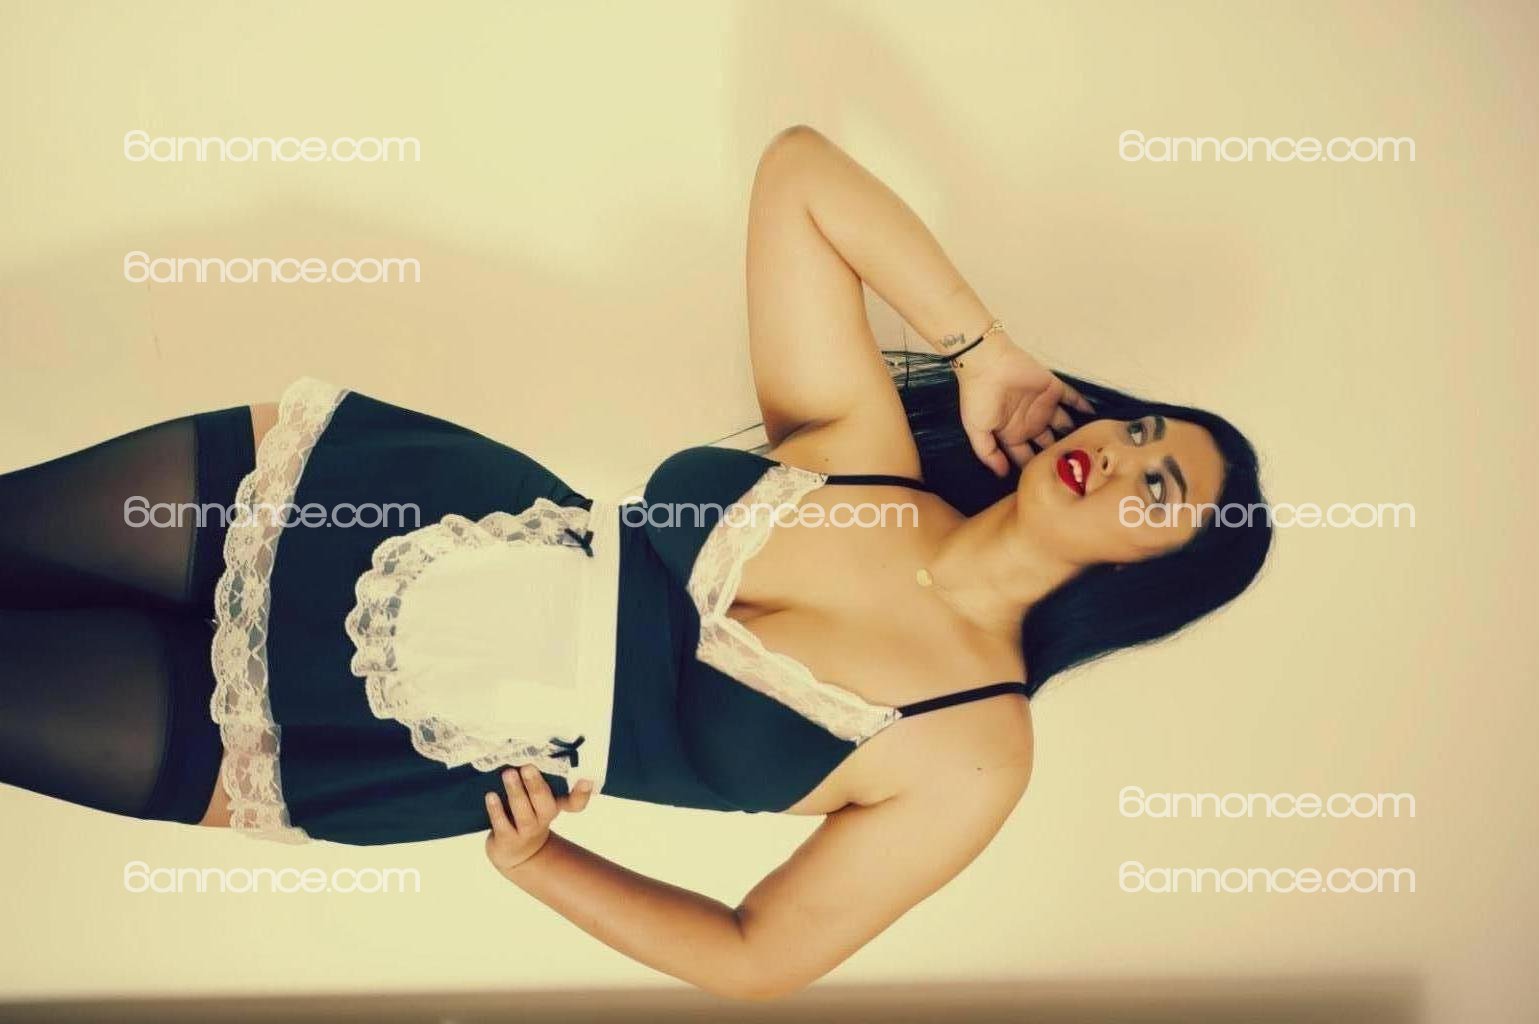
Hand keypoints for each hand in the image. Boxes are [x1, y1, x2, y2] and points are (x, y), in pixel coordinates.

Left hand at [484, 764, 592, 877]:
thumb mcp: (538, 802)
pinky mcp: (507, 840)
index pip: (575, 803)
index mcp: (554, 807)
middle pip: (545, 804)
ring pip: (523, 814)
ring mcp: (526, 832)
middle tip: (527, 766)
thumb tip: (526, 750)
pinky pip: (502, 824)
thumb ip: (538, 780)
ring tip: (508, 774)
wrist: (518, 854)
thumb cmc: (528, 816)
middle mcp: (543, 819)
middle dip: (535, 785)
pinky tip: (491, 796)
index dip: (582, 793)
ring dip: (516, 793)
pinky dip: (496, 810)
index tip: (586, 779)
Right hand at [952, 333, 1094, 475]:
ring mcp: (1042, 405)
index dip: (1034, 470)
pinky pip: (1073, 398)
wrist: (988, 364)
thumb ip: (988, 453)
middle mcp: (1029, 422)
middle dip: (1058, 455)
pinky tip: (1094, 417)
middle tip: (1076, 471)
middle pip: (1048, 444)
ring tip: (1089, 448)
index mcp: (1011, 434)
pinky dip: (1083, 406)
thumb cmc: (979, 397)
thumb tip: (1002, 474)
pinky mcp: (1053, 389)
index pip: (1026, 457)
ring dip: (1074, 434)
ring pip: (1063, 424)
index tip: (1048, 485)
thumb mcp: (976, 430)